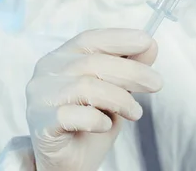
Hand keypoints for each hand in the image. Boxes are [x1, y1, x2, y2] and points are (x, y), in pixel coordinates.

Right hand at [25, 29, 161, 170]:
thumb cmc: (90, 122)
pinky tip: (105, 126)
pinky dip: (96, 120)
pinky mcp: (40, 122)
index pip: (89, 39)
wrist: (70, 163)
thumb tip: (151, 45)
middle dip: (131, 71)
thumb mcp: (115, 90)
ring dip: (120, 99)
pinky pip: (72, 115)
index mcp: (61, 57)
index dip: (119, 38)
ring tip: (135, 113)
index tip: (147, 42)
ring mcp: (39, 96)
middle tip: (156, 83)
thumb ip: (128, 66)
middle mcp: (46, 71)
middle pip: (92, 61)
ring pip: (86, 86)